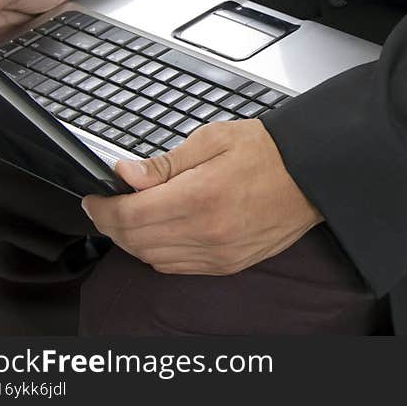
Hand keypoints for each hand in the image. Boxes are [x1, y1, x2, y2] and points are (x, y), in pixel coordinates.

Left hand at [82, 119, 323, 275]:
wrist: (312, 174)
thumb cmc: (268, 152)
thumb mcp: (213, 138)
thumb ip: (165, 162)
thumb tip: (126, 175)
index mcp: (200, 197)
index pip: (129, 216)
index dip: (102, 209)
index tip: (95, 198)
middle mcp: (208, 233)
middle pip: (136, 242)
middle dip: (113, 225)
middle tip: (110, 204)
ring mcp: (219, 254)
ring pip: (153, 259)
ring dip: (135, 241)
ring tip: (137, 215)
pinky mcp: (230, 265)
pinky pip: (178, 267)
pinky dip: (160, 253)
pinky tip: (163, 231)